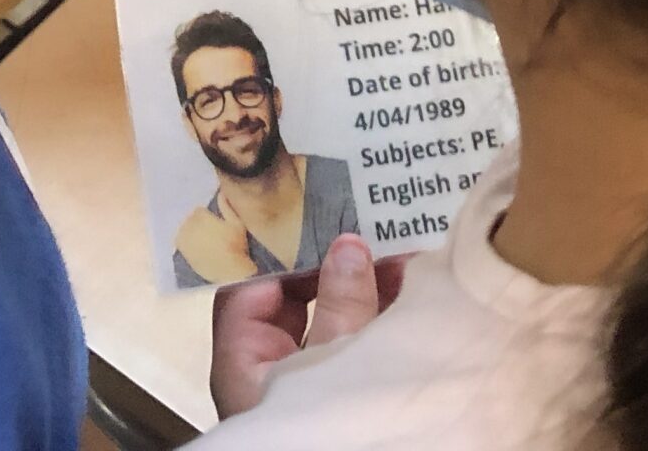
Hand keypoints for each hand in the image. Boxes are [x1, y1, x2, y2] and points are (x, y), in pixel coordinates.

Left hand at [176, 198, 258, 285]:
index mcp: (202, 216)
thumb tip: (221, 192)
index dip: (208, 218)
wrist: (229, 271)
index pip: (199, 211)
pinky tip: (195, 247)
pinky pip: (180, 241)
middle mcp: (189, 225)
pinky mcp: (182, 251)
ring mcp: (184, 238)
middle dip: (199, 224)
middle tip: (210, 234)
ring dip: (191, 232)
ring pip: (185, 229)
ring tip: (203, 241)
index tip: (215, 225)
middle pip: (191, 219)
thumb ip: (227, 207)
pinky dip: (185, 242)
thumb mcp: (237, 224)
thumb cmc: (236, 246)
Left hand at [209, 234, 403, 418]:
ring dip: (359, 286)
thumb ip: (341, 308)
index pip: (247, 286)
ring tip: (397, 251)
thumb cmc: (326, 429)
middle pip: (289, 298)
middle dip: (331, 263)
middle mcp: (265, 367)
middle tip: (366, 227)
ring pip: (324, 318)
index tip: (317, 219)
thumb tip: (347, 246)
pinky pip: (346, 342)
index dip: (280, 251)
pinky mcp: (332, 389)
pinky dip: (371, 316)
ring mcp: (300, 379)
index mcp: (242, 360)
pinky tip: (405, 288)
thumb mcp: (335, 364)